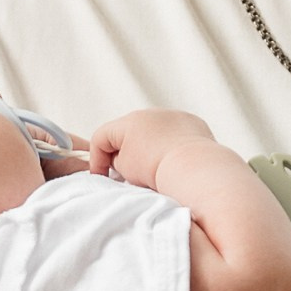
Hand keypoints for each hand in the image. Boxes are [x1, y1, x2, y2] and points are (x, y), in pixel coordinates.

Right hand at [89, 109, 215, 187]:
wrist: (194, 168)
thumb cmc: (155, 169)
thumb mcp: (124, 168)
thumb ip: (117, 160)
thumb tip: (123, 158)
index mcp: (129, 121)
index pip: (102, 136)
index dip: (97, 159)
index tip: (103, 177)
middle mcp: (151, 113)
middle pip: (128, 131)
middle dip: (124, 151)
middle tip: (127, 174)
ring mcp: (174, 115)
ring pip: (154, 131)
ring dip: (149, 146)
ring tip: (154, 168)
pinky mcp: (193, 122)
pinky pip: (176, 133)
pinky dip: (171, 145)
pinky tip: (175, 161)